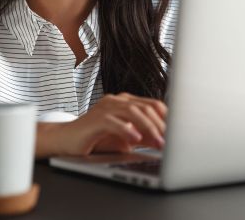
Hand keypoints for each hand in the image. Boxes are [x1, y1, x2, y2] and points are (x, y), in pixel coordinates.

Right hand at [35, 93, 166, 156]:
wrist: (66, 140)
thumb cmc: (95, 138)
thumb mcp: (125, 137)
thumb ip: (143, 136)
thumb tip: (164, 140)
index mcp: (126, 102)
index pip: (153, 105)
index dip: (167, 118)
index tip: (178, 132)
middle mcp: (117, 101)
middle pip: (146, 107)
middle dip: (161, 125)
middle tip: (170, 141)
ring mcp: (106, 107)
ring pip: (133, 112)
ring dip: (149, 128)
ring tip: (158, 143)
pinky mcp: (95, 119)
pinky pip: (114, 121)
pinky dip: (127, 130)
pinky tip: (135, 140)